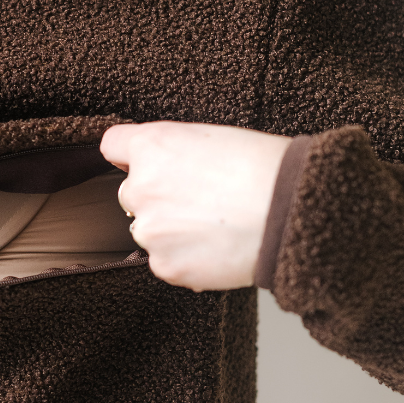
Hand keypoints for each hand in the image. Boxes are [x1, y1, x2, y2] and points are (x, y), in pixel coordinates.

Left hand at [99, 121, 290, 291]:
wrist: (291, 211)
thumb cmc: (263, 167)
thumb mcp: (211, 137)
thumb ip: (172, 150)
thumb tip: (158, 165)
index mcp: (151, 146)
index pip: (112, 146)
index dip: (130, 155)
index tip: (144, 163)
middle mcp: (140, 186)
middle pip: (131, 193)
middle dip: (157, 198)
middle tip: (200, 201)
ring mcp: (149, 229)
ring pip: (148, 230)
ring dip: (170, 231)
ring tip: (215, 227)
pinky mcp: (165, 265)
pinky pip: (165, 261)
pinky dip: (185, 258)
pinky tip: (217, 248)